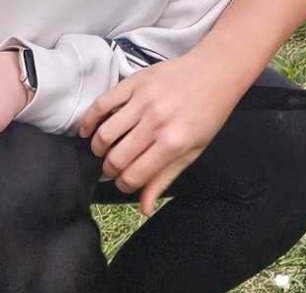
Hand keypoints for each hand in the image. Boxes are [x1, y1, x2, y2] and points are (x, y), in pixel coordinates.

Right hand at [79, 50, 246, 215]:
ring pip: (104, 135)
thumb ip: (164, 179)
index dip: (124, 185)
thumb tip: (144, 209)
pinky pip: (101, 105)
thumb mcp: (191, 152)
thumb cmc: (207, 114)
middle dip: (110, 169)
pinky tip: (88, 131)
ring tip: (103, 149)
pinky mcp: (134, 83)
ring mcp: (143, 101)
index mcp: (172, 144)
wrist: (217, 70)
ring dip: (98, 148)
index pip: (132, 177)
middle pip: (115, 159)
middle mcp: (156, 123)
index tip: (125, 181)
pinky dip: (88, 121)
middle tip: (114, 166)